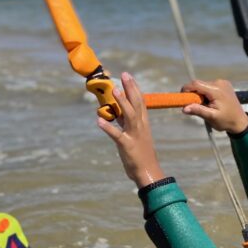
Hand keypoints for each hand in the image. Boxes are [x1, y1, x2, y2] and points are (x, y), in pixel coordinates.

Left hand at [97, 72, 165, 188]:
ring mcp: (134, 135)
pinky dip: (108, 127)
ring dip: (122, 103)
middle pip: (136, 104)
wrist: (148, 172)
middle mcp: (140, 127)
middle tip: (124, 74)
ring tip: (115, 91)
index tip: (128, 76)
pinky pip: (116, 135)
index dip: (134, 88)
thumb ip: (126, 123)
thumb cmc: (141, 154)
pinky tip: (99, 121)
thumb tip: (116, 112)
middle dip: (130, 88)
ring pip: (129, 116)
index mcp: (143, 124)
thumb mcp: (135, 135)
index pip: (140, 102)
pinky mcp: (126, 146)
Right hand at [181, 78, 247, 132]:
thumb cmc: (226, 120)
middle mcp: (219, 82)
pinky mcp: (223, 84)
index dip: (186, 89)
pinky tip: (210, 102)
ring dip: (200, 94)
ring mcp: (222, 82)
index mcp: (216, 90)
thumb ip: (198, 110)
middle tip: (195, 106)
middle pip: (199, 84)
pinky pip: (209, 86)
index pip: (196, 84)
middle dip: (194, 94)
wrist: (240, 121)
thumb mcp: (211, 117)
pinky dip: (206, 93)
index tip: (182, 99)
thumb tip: (184, 108)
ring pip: (203, 85)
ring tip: (205, 106)